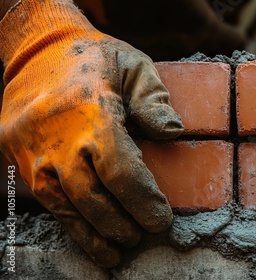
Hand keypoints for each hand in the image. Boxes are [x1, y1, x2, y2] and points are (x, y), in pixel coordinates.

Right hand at [0, 0, 182, 266]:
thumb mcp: (135, 65)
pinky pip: (43, 198)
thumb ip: (155, 100)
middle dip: (120, 223)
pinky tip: (88, 235)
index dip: (143, 201)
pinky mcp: (16, 155)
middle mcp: (58, 136)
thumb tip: (174, 134)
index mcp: (92, 111)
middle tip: (143, 235)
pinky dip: (68, 221)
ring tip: (116, 251)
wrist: (37, 49)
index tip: (162, 219)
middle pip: (91, 196)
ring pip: (63, 204)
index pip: (120, 170)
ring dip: (92, 232)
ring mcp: (32, 149)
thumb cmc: (96, 58)